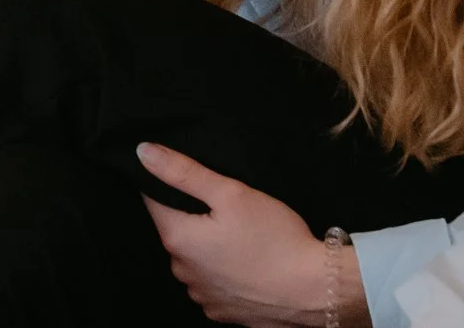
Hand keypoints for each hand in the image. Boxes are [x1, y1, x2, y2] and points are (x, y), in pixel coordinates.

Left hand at [138, 142, 365, 326]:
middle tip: (227, 209)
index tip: (193, 181)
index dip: (169, 185)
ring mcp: (203, 296)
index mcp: (177, 239)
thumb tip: (143, 152)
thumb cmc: (276, 240)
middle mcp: (182, 271)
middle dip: (193, 217)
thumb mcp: (231, 193)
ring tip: (241, 238)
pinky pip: (214, 284)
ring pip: (196, 259)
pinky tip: (249, 264)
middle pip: (176, 231)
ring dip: (209, 248)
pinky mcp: (225, 312)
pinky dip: (226, 273)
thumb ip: (184, 171)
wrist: (319, 291)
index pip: (153, 201)